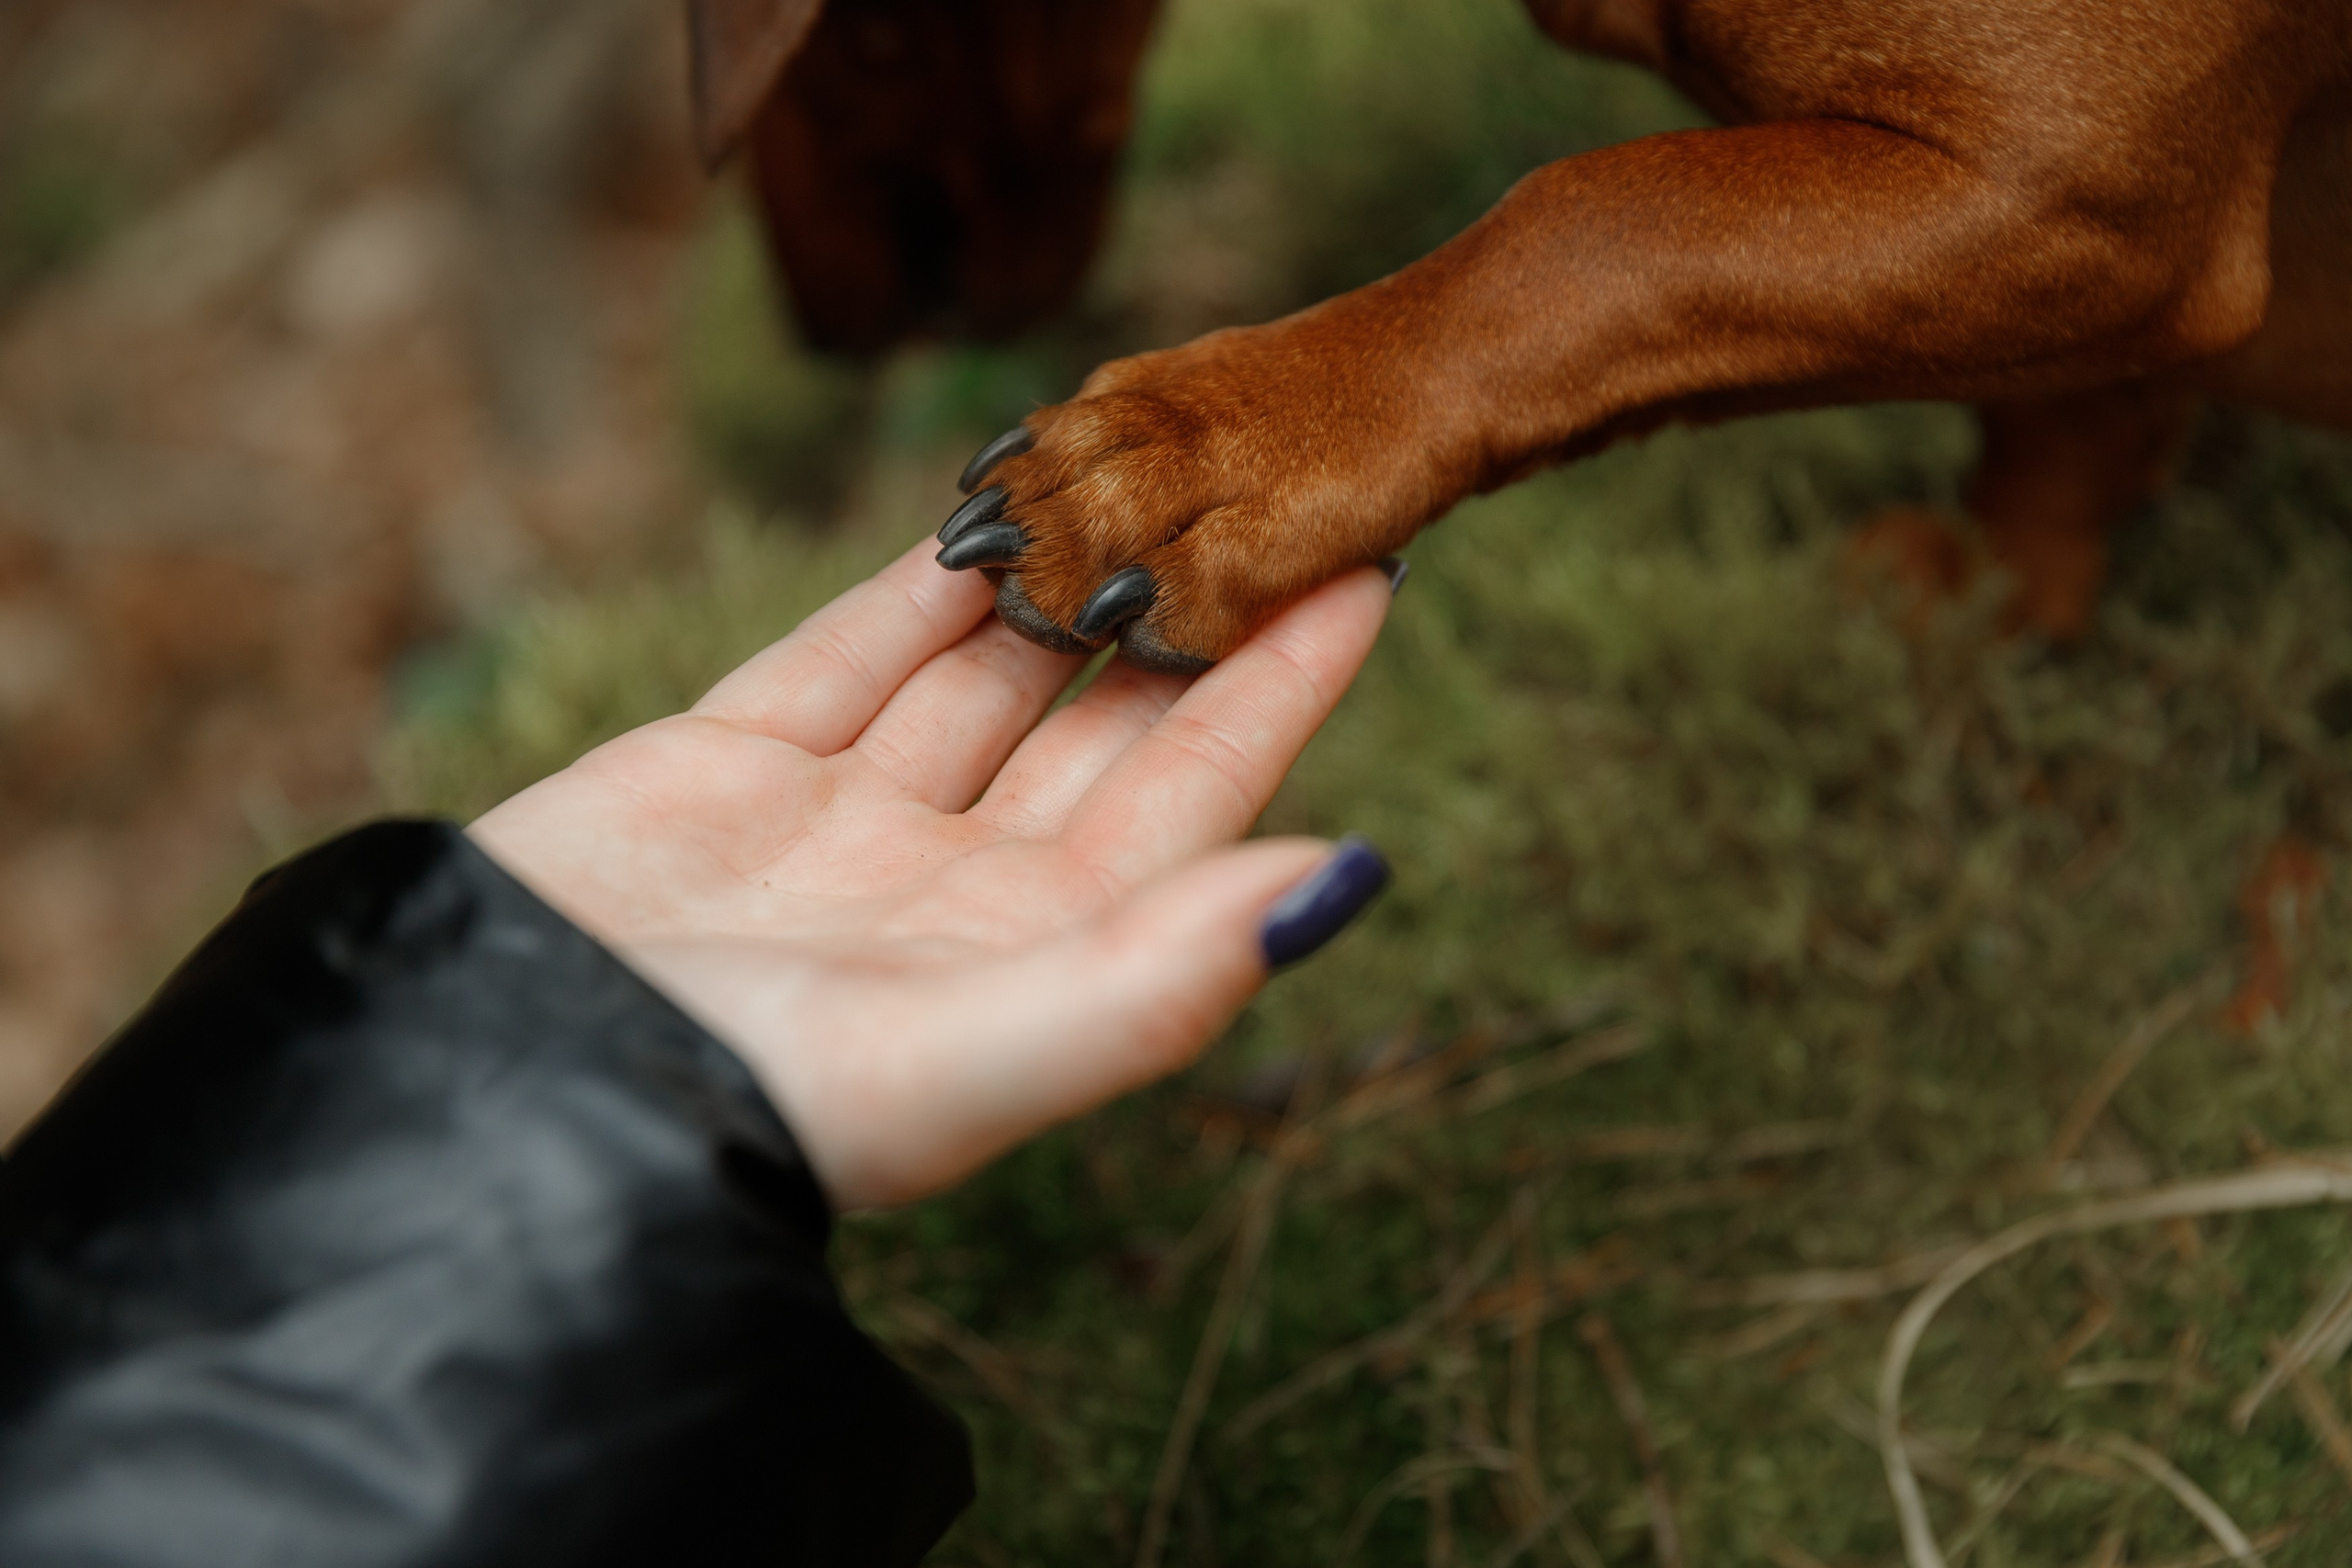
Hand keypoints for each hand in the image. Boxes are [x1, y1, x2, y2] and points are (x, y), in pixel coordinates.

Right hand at [469, 535, 1396, 1209]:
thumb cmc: (752, 1111)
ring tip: (1140, 468)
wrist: (496, 1095)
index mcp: (1034, 956)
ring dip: (1059, 575)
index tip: (1368, 572)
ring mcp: (842, 825)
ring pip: (978, 672)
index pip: (1193, 796)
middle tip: (1264, 486)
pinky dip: (916, 586)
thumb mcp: (968, 1062)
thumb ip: (1156, 977)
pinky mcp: (730, 770)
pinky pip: (848, 654)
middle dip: (1182, 612)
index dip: (1281, 687)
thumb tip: (1344, 880)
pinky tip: (989, 508)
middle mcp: (955, 889)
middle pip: (1099, 724)